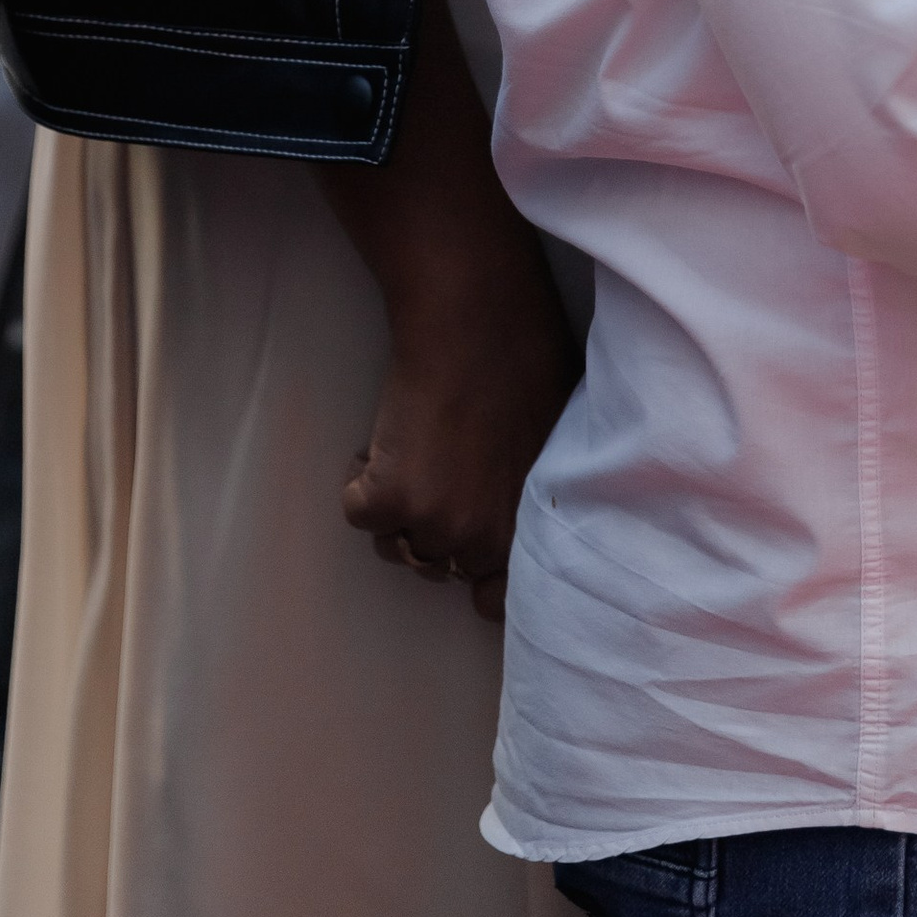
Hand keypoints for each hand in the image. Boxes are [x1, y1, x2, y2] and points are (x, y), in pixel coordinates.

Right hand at [344, 279, 579, 620]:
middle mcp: (481, 541)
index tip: (463, 542)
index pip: (494, 599)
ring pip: (396, 542)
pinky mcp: (387, 498)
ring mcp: (433, 524)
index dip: (475, 576)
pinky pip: (358, 511)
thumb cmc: (530, 361)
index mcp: (528, 530)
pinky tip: (382, 436)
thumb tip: (521, 517)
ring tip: (414, 446)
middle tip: (439, 467)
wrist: (478, 317)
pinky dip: (360, 476)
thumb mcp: (557, 447)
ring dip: (397, 503)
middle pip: (439, 563)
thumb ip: (536, 499)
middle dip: (434, 523)